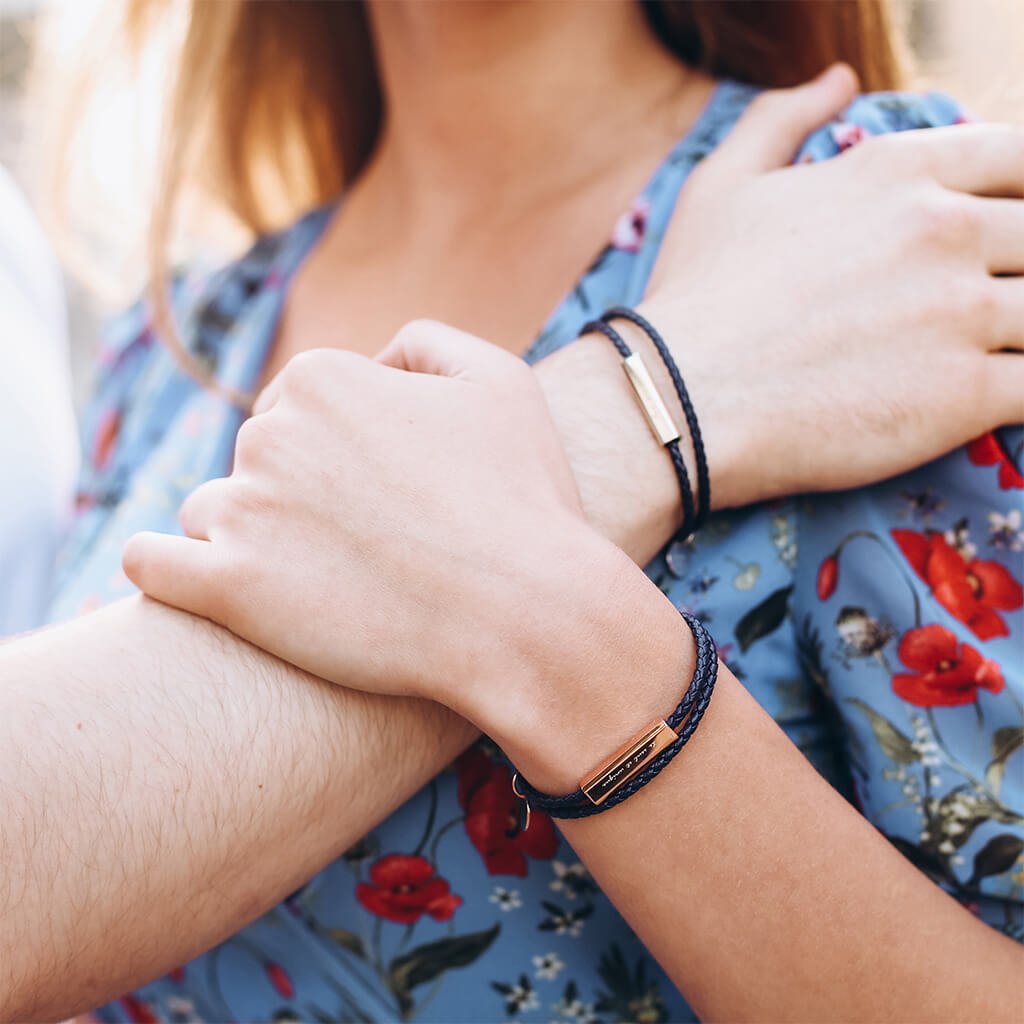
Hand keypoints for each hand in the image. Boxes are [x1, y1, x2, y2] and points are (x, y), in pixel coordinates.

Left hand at [121, 327, 672, 748]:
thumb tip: (375, 358)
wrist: (528, 615)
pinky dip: (162, 566)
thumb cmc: (524, 500)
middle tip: (362, 543)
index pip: (298, 407)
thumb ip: (423, 343)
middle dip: (296, 493)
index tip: (380, 496)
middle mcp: (269, 431)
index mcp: (323, 378)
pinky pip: (153, 564)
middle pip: (256, 458)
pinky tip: (183, 576)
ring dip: (246, 536)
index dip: (339, 452)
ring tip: (317, 579)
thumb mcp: (500, 379)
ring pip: (211, 511)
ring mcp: (243, 511)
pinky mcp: (227, 589)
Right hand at [633, 64, 1023, 509]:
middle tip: (981, 305)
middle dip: (1018, 269)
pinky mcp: (965, 396)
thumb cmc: (693, 297)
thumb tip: (838, 77)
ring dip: (1018, 332)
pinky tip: (998, 395)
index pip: (1020, 159)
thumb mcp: (720, 186)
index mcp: (897, 172)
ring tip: (986, 352)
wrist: (678, 400)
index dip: (1021, 197)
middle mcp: (943, 230)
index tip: (999, 238)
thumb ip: (782, 118)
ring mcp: (960, 312)